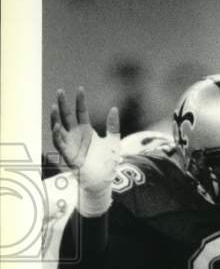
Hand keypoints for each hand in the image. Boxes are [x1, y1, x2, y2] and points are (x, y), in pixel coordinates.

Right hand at [50, 88, 119, 205]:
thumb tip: (114, 108)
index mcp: (86, 130)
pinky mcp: (67, 154)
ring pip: (58, 128)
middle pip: (67, 116)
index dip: (80, 101)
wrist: (104, 179)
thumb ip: (113, 126)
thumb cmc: (108, 162)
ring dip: (55, 118)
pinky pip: (59, 143)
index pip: (81, 112)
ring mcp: (70, 144)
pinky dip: (56, 135)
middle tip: (60, 91)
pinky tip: (57, 126)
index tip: (80, 89)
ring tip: (54, 106)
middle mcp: (76, 135)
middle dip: (63, 104)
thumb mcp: (113, 141)